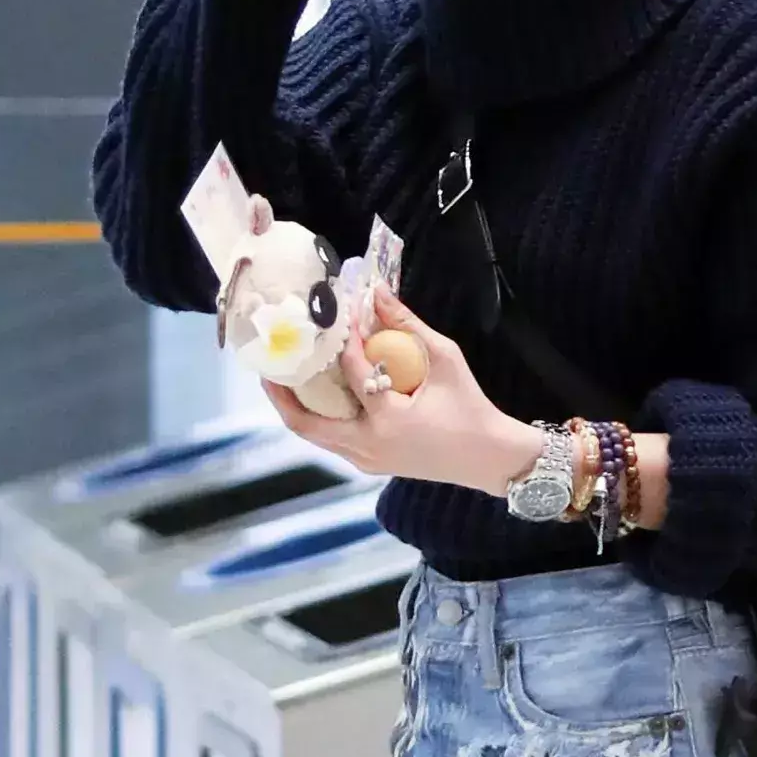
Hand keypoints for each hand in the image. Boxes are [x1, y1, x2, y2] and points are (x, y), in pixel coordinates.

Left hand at [262, 286, 536, 498]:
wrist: (489, 458)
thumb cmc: (471, 408)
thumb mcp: (446, 360)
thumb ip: (408, 326)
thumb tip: (377, 293)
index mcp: (388, 421)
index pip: (353, 373)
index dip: (344, 340)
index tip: (339, 315)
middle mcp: (368, 446)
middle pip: (306, 424)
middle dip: (280, 394)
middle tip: (267, 364)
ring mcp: (366, 459)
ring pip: (314, 435)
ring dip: (295, 406)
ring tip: (283, 376)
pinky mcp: (370, 463)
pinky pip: (331, 439)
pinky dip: (318, 416)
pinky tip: (316, 393)